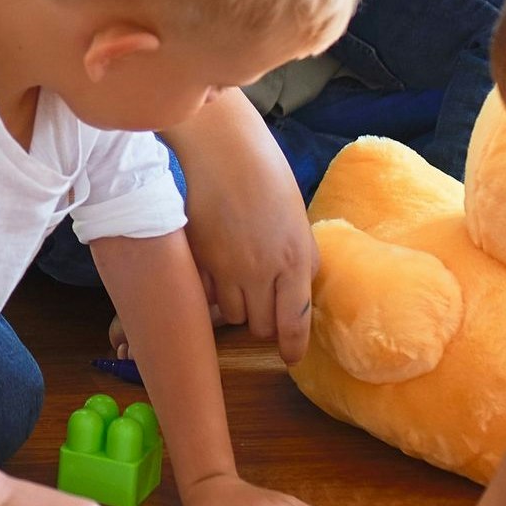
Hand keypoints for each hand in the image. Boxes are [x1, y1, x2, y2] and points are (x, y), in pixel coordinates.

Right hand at [175, 117, 315, 360]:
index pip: (296, 320)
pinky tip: (215, 271)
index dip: (292, 346)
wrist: (224, 149)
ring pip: (233, 316)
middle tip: (261, 304)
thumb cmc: (266, 174)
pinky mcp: (201, 261)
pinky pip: (207, 297)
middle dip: (264, 323)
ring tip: (236, 281)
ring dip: (237, 307)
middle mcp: (265, 270)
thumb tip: (303, 284)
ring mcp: (230, 268)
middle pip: (262, 326)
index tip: (290, 357)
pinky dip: (212, 293)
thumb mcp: (297, 217)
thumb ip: (302, 255)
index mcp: (297, 258)